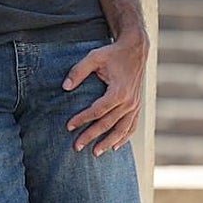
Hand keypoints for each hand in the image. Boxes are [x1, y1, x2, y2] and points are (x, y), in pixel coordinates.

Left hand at [62, 31, 147, 155]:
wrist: (136, 49)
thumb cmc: (113, 53)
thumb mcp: (94, 57)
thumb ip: (78, 71)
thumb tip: (65, 87)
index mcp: (119, 91)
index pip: (97, 111)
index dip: (82, 119)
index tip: (68, 126)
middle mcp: (129, 102)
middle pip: (108, 124)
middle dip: (91, 136)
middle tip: (77, 147)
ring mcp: (135, 105)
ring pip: (121, 130)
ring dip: (108, 143)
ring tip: (95, 153)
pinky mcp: (137, 106)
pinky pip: (131, 126)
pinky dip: (124, 138)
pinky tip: (115, 147)